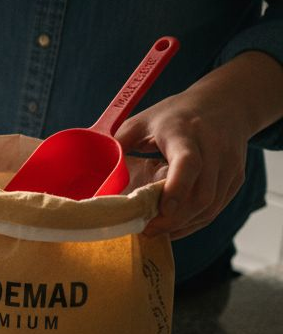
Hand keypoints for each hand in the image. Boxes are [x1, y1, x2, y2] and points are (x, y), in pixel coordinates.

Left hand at [118, 51, 282, 239]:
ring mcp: (229, 164)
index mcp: (185, 132)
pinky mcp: (235, 178)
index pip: (189, 163)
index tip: (161, 210)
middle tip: (147, 230)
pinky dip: (194, 221)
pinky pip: (216, 208)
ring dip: (183, 224)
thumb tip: (98, 180)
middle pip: (201, 193)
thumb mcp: (141, 122)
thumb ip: (118, 146)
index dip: (176, 189)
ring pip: (210, 206)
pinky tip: (174, 225)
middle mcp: (214, 148)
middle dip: (174, 219)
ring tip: (157, 230)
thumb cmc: (175, 115)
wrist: (224, 103)